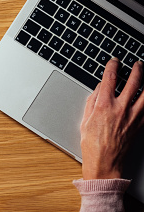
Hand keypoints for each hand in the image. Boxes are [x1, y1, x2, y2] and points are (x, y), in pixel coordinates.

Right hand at [80, 58, 143, 179]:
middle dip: (137, 70)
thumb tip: (97, 90)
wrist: (105, 161)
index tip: (114, 61)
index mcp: (104, 105)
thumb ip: (91, 101)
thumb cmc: (92, 144)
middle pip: (133, 83)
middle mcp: (120, 109)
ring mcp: (132, 117)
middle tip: (138, 64)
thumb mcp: (85, 119)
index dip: (113, 66)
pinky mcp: (139, 125)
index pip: (110, 79)